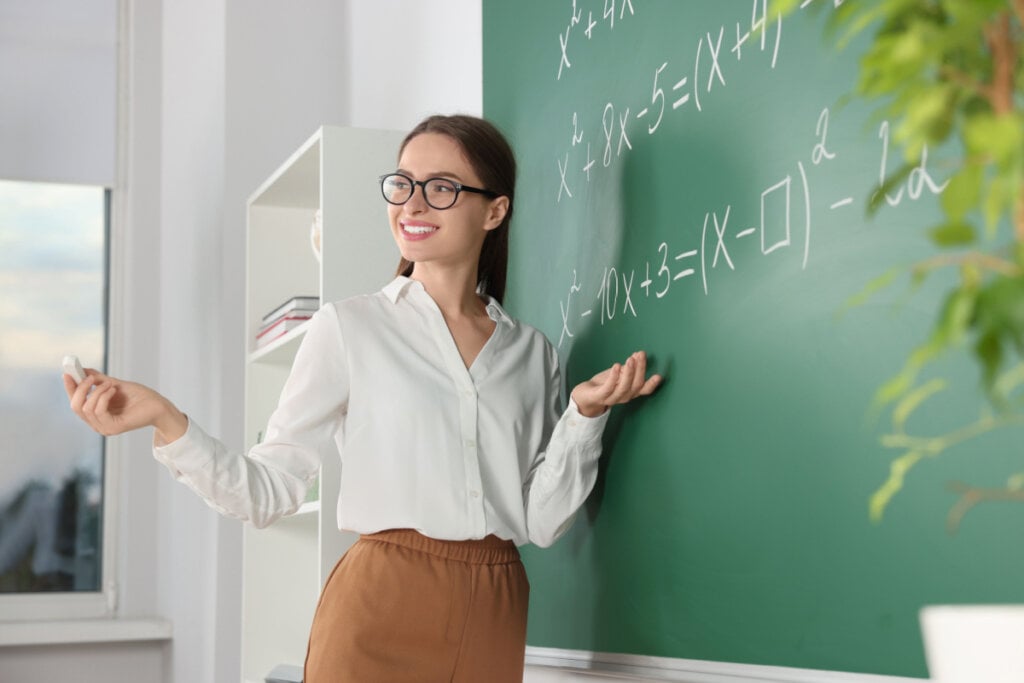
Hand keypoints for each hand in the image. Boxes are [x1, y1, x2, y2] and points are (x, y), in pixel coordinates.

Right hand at [64, 369, 187, 442]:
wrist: (158, 405)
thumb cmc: (139, 396)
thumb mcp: (114, 384)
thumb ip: (98, 380)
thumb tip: (82, 370)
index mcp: (95, 414)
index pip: (75, 402)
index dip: (70, 388)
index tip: (67, 373)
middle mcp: (97, 423)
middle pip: (75, 407)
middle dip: (80, 389)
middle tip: (90, 377)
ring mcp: (104, 427)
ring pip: (86, 408)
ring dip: (97, 391)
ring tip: (111, 384)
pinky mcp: (113, 428)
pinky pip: (98, 411)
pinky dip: (103, 397)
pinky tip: (113, 390)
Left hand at [570, 351, 662, 417]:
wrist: (584, 396)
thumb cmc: (603, 384)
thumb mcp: (618, 374)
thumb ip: (628, 367)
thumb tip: (638, 355)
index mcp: (630, 391)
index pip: (644, 390)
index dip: (652, 384)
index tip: (659, 376)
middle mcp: (624, 396)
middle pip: (636, 385)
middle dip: (640, 369)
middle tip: (640, 355)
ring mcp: (612, 398)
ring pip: (624, 388)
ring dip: (629, 373)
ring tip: (630, 359)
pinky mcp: (600, 396)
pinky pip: (608, 388)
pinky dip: (614, 377)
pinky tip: (617, 366)